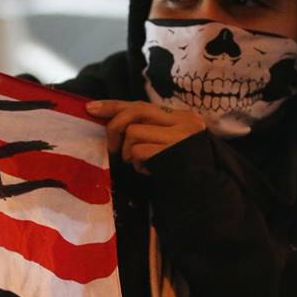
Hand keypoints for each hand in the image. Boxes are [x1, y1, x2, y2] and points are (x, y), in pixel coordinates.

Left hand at [85, 100, 205, 172]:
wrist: (206, 190)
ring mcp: (178, 136)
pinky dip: (138, 164)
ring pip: (133, 133)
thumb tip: (112, 124)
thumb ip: (148, 130)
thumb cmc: (180, 169)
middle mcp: (182, 121)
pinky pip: (138, 151)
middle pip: (136, 111)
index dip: (113, 105)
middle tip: (111, 147)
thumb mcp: (167, 143)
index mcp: (181, 116)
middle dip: (115, 127)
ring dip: (129, 152)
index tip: (90, 107)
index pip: (141, 105)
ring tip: (142, 164)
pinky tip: (148, 171)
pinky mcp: (171, 151)